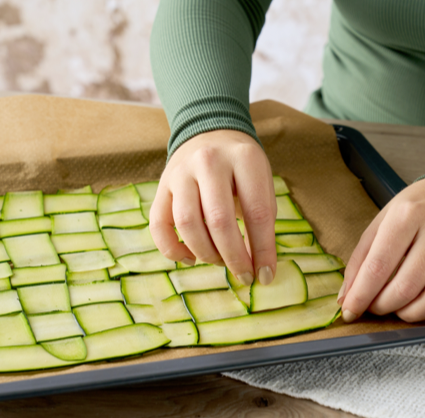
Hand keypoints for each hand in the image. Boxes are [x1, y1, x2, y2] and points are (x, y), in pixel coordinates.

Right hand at [149, 129, 276, 285]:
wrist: (209, 132)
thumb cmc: (241, 167)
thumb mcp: (262, 182)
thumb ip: (262, 220)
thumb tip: (260, 267)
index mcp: (244, 158)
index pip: (256, 212)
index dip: (262, 249)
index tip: (266, 275)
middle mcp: (209, 161)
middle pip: (219, 220)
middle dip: (234, 257)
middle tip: (244, 276)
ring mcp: (180, 173)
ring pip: (187, 224)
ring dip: (206, 254)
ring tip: (221, 262)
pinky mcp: (161, 186)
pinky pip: (158, 225)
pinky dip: (172, 250)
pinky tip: (191, 258)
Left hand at [338, 177, 424, 322]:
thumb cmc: (420, 207)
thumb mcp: (384, 220)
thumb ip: (362, 257)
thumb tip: (347, 297)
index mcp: (408, 215)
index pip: (378, 266)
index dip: (361, 296)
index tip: (350, 310)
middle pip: (406, 287)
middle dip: (383, 306)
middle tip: (375, 306)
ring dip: (412, 314)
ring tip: (400, 309)